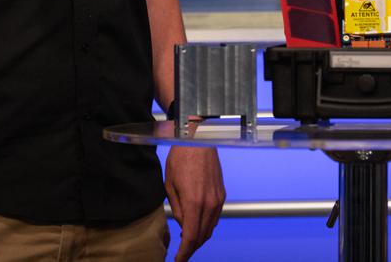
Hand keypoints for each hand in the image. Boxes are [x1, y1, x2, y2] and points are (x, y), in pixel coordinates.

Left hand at [165, 146, 224, 260]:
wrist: (198, 140)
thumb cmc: (181, 158)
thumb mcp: (170, 185)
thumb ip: (178, 209)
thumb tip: (183, 225)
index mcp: (194, 202)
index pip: (191, 238)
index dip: (184, 253)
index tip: (178, 260)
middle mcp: (209, 203)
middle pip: (202, 236)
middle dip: (191, 248)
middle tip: (181, 254)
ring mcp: (218, 199)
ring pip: (210, 228)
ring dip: (199, 238)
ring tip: (187, 242)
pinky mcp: (221, 194)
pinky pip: (215, 217)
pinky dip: (206, 226)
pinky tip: (197, 226)